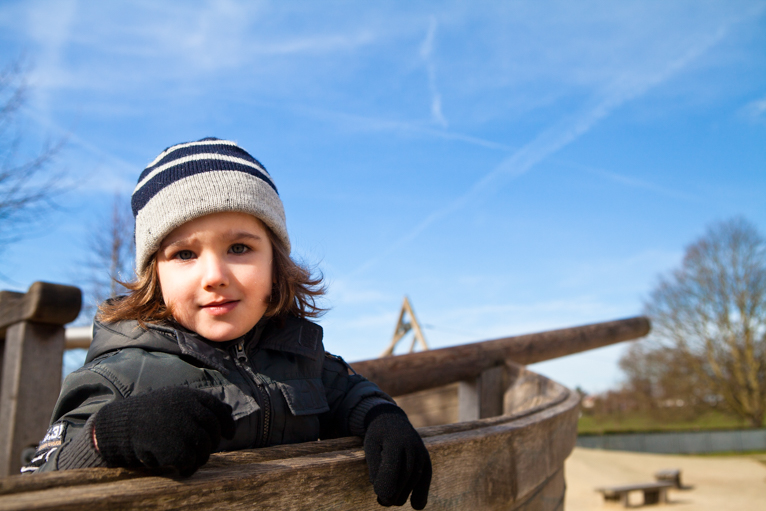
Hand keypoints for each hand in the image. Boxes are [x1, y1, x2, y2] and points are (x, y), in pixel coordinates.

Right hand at [93, 386, 235, 476]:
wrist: (121, 426)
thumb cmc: (149, 414)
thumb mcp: (175, 401)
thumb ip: (200, 405)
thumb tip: (229, 410)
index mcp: (189, 396)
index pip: (219, 409)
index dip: (227, 423)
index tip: (229, 434)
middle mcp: (188, 410)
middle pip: (213, 430)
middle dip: (212, 443)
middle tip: (205, 451)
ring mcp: (182, 428)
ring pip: (205, 448)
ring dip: (201, 457)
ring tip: (192, 461)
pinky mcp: (175, 447)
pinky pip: (191, 461)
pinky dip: (189, 468)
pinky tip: (183, 470)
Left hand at [363, 405, 431, 508]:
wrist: (393, 420)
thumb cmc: (378, 436)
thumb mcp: (370, 446)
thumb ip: (374, 467)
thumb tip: (383, 492)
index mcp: (395, 441)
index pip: (392, 467)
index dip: (386, 484)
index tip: (379, 495)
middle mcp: (412, 446)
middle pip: (404, 477)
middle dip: (392, 493)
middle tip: (381, 501)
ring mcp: (421, 452)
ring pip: (414, 481)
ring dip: (401, 495)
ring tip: (387, 501)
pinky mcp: (426, 459)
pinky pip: (426, 478)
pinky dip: (421, 493)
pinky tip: (416, 506)